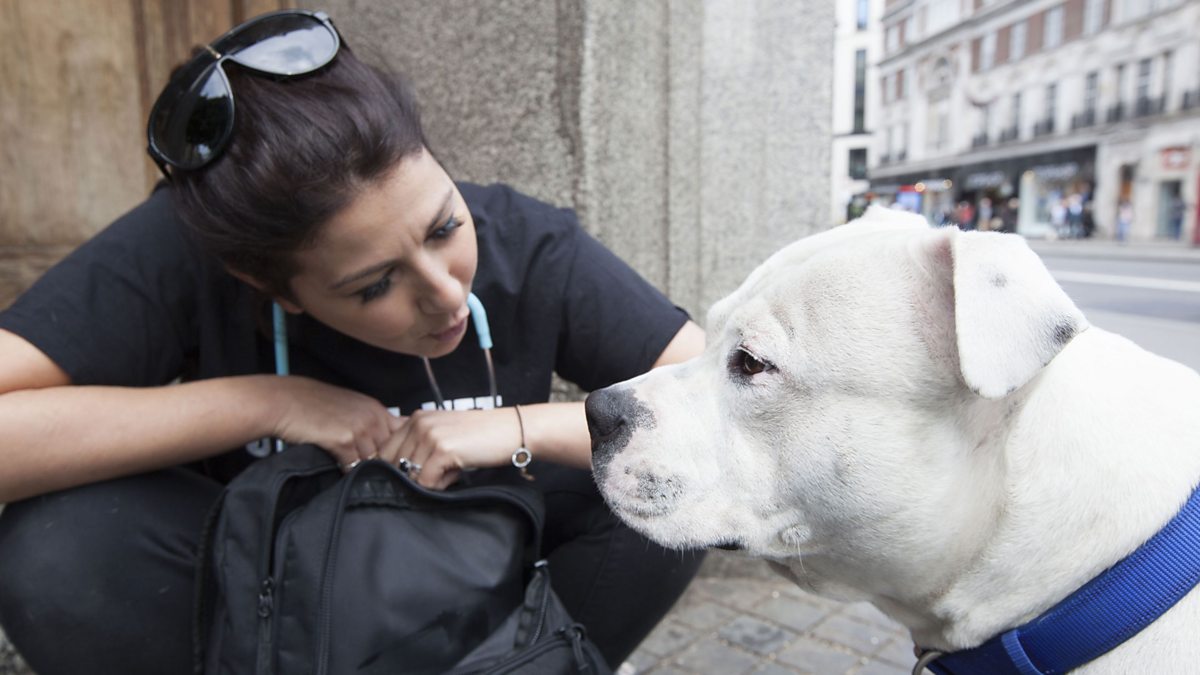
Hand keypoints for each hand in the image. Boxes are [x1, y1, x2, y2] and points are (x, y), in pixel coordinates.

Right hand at [267, 376, 403, 468]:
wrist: (285, 402)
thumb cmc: (314, 405)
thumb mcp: (351, 407)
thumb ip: (370, 422)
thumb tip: (386, 443)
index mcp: (377, 410)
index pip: (402, 436)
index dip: (397, 452)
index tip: (392, 463)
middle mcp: (373, 418)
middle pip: (390, 452)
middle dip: (383, 465)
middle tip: (376, 476)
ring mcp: (359, 429)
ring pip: (373, 461)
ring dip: (365, 470)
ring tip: (358, 476)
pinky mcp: (343, 441)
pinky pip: (353, 466)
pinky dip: (348, 472)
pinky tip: (340, 470)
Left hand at [379, 407, 521, 489]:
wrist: (512, 431)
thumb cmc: (480, 437)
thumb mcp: (443, 434)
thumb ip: (419, 446)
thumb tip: (397, 474)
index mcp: (415, 418)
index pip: (384, 452)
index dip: (395, 470)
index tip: (414, 476)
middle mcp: (418, 423)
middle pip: (394, 466)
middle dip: (414, 477)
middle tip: (441, 472)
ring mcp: (429, 435)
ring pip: (410, 476)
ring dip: (430, 482)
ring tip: (451, 471)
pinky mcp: (442, 450)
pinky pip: (426, 482)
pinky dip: (441, 486)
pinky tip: (456, 473)